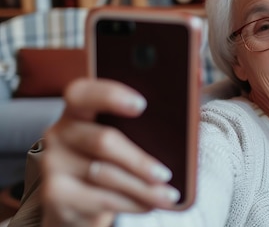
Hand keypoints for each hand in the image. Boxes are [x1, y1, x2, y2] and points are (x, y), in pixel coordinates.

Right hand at [42, 78, 179, 226]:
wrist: (76, 198)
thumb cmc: (110, 158)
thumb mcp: (122, 135)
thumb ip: (143, 120)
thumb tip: (187, 107)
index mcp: (78, 108)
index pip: (84, 92)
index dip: (111, 95)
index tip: (142, 104)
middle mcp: (60, 132)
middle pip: (102, 141)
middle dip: (139, 160)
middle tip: (166, 173)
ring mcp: (53, 163)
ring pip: (105, 175)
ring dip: (143, 188)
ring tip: (168, 195)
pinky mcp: (54, 194)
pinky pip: (100, 199)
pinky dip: (132, 203)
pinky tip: (150, 204)